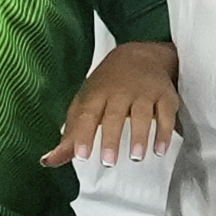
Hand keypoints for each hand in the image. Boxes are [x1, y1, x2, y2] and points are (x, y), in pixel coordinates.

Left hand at [50, 32, 180, 168]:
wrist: (140, 54)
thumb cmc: (106, 87)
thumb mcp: (85, 105)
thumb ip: (70, 136)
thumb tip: (48, 161)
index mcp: (97, 94)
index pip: (87, 115)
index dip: (83, 135)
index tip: (81, 155)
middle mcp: (120, 92)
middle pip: (115, 115)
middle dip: (111, 138)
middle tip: (108, 161)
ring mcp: (144, 92)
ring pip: (143, 114)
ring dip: (140, 135)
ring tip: (136, 156)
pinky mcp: (165, 96)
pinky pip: (166, 114)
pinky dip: (165, 132)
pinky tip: (160, 149)